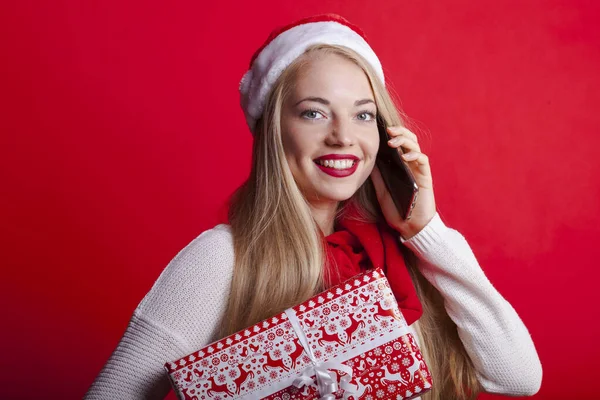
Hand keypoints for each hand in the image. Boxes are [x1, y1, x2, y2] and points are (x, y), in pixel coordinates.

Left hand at [370, 125, 436, 239]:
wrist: (409, 226)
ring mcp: (418, 169)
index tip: (379, 129)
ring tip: (393, 141)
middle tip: (388, 130)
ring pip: (415, 146)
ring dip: (405, 140)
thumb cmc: (396, 208)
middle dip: (399, 132)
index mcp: (400, 165)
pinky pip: (422, 160)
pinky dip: (414, 155)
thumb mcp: (380, 189)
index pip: (398, 143)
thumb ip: (376, 174)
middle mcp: (410, 164)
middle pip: (408, 140)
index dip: (391, 134)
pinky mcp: (425, 176)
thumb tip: (364, 159)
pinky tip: (404, 156)